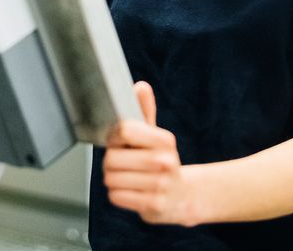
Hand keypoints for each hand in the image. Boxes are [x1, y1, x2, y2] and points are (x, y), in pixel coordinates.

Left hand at [103, 81, 199, 226]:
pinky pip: (117, 197)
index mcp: (165, 141)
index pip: (124, 130)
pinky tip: (131, 191)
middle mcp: (165, 162)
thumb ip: (145, 112)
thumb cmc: (162, 164)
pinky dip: (118, 195)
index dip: (114, 137)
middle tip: (122, 163)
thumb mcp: (156, 138)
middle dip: (111, 162)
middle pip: (112, 158)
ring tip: (127, 178)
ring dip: (113, 180)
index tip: (119, 141)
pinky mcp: (153, 206)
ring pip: (111, 179)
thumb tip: (141, 86)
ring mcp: (160, 185)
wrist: (181, 197)